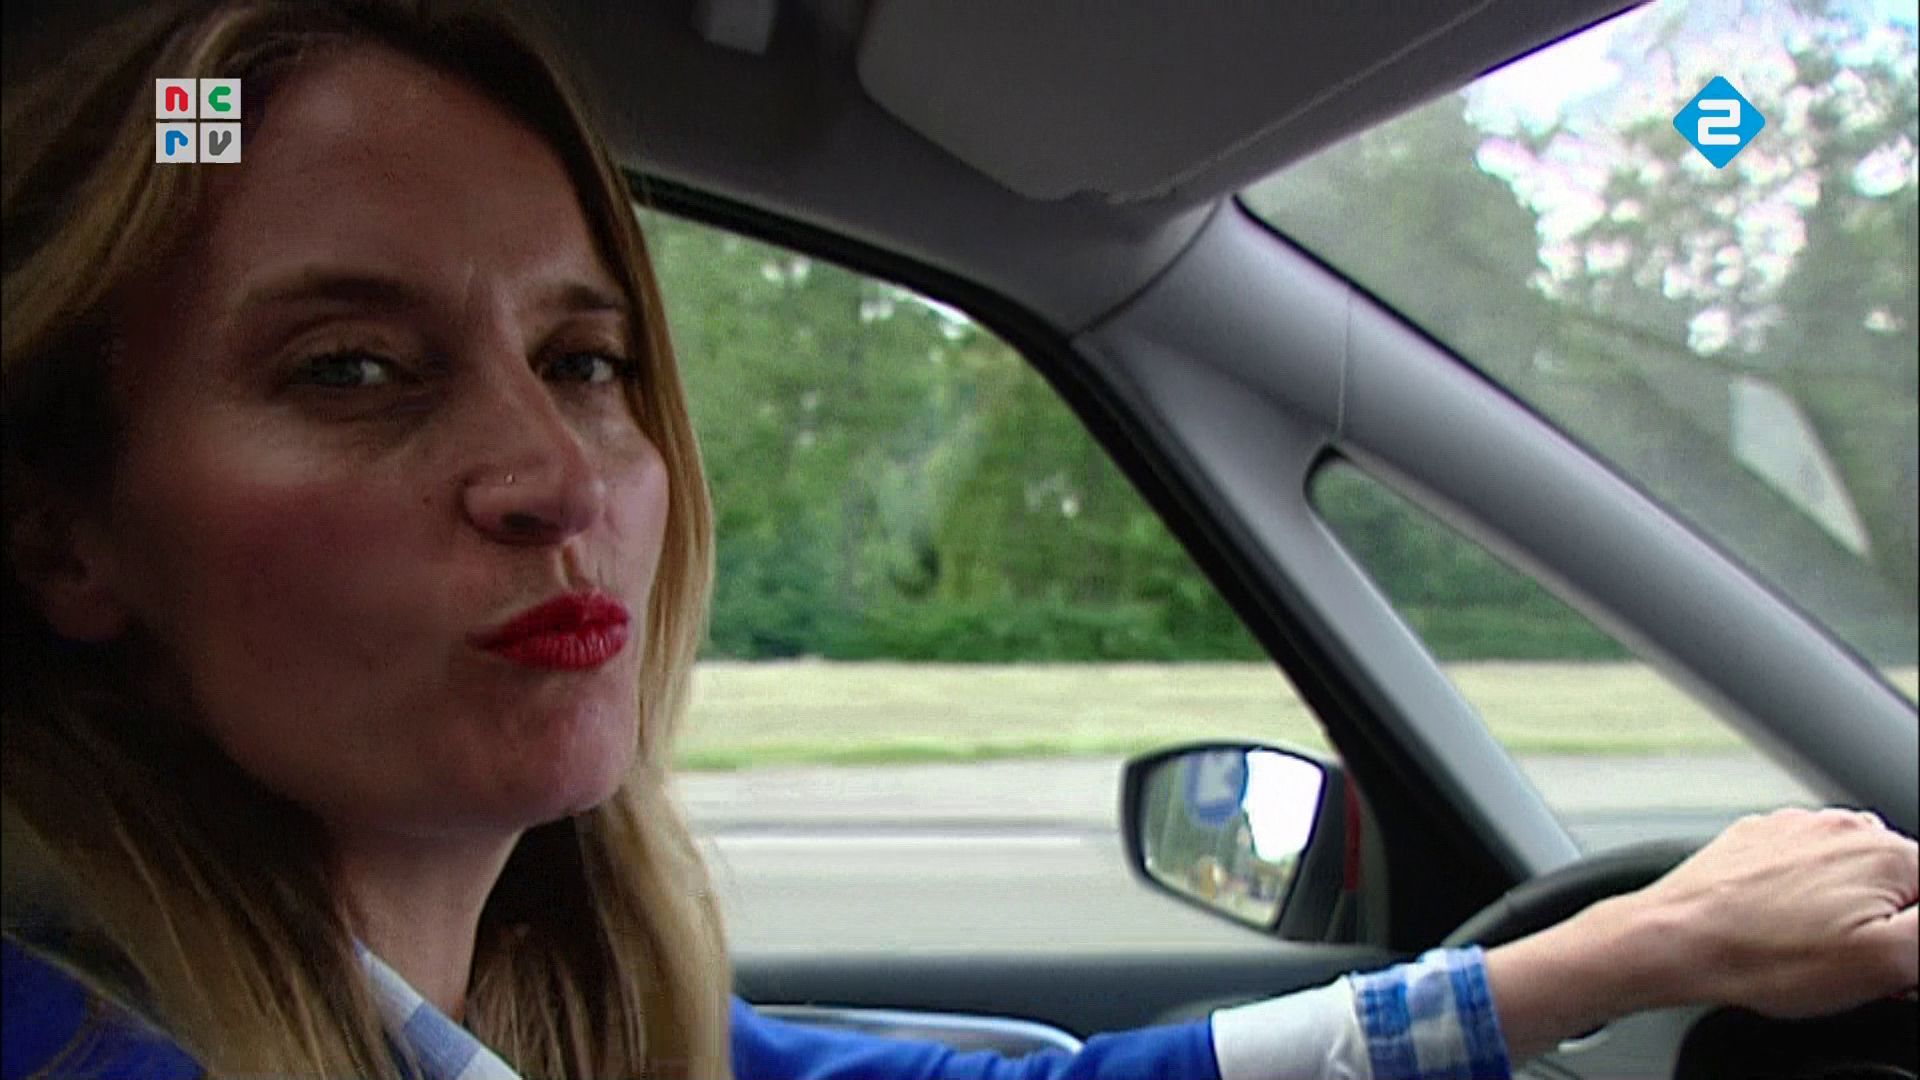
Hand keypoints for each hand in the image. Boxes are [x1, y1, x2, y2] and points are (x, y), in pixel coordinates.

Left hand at [1626, 806, 1917, 1017]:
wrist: (1674, 941)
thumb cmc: (1768, 956)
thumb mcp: (1889, 961)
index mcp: (1889, 853)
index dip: (1912, 941)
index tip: (1891, 965)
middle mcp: (1844, 828)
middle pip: (1897, 884)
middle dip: (1884, 923)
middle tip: (1847, 959)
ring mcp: (1794, 829)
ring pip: (1848, 876)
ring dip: (1843, 909)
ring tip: (1807, 945)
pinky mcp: (1756, 840)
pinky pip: (1798, 869)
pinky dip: (1798, 897)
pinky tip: (1776, 926)